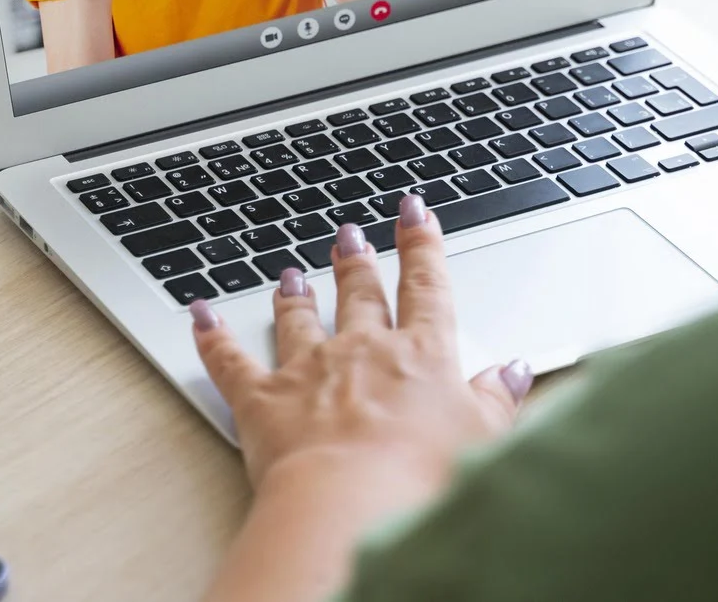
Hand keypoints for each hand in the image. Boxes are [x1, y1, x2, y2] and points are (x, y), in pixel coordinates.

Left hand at [191, 199, 531, 491]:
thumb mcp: (484, 439)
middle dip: (356, 263)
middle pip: (360, 295)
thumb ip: (497, 401)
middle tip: (349, 236)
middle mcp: (363, 349)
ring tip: (291, 273)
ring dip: (296, 295)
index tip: (414, 214)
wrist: (355, 504)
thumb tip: (516, 370)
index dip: (421, 247)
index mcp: (422, 354)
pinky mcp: (263, 400)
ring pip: (300, 319)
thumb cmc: (423, 477)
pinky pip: (230, 360)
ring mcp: (309, 370)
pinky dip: (212, 336)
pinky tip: (200, 314)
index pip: (426, 288)